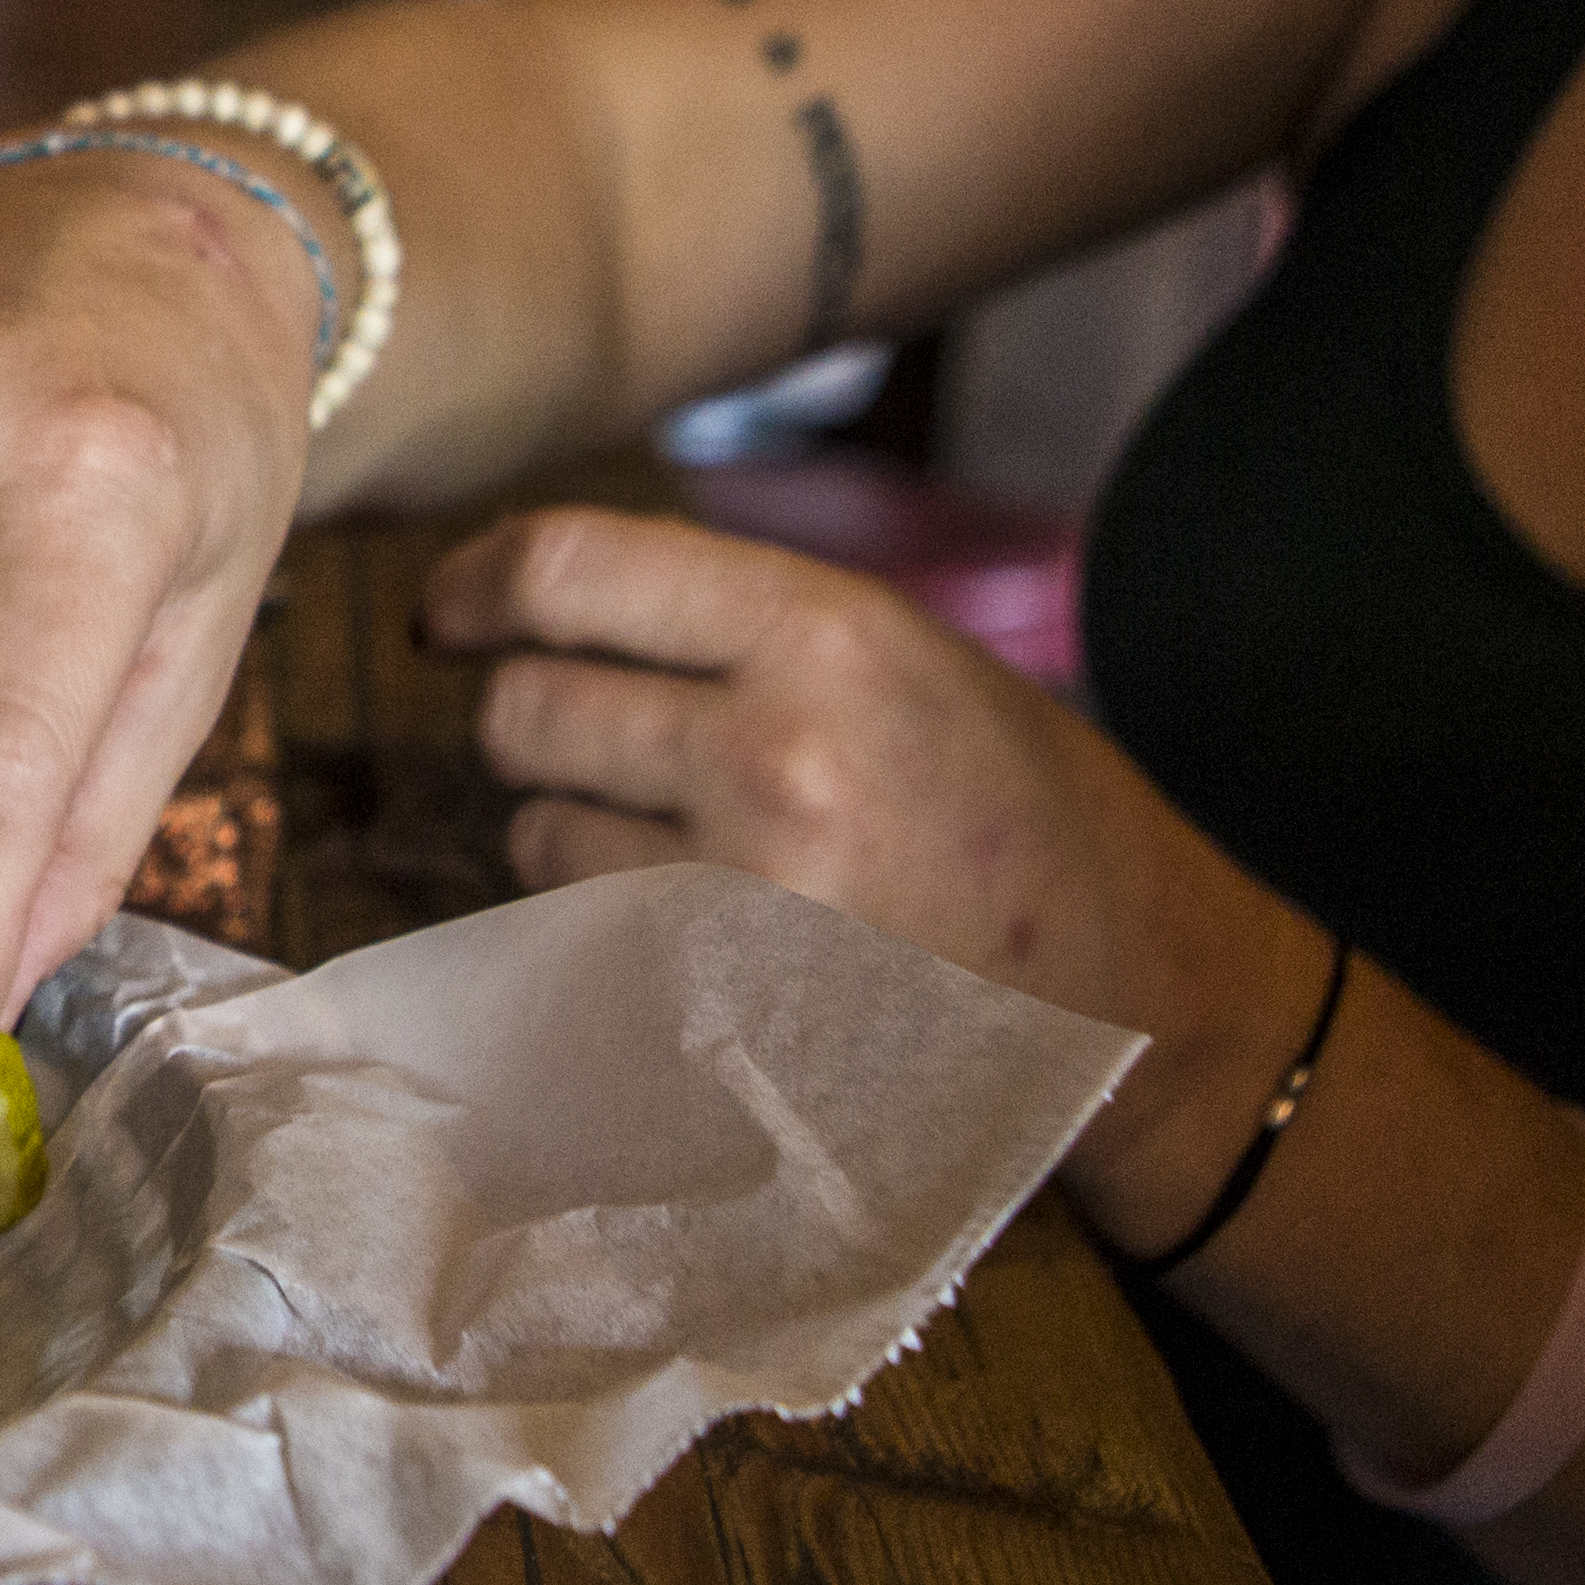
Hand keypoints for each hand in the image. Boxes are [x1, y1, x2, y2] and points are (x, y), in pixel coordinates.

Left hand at [422, 505, 1324, 1241]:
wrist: (1137, 995)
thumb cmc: (1009, 809)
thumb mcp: (898, 656)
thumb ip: (730, 622)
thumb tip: (530, 594)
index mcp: (826, 635)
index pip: (570, 568)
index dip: (476, 582)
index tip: (446, 611)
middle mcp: (774, 758)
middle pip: (525, 709)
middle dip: (538, 724)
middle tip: (610, 752)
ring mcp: (742, 901)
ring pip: (537, 834)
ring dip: (575, 838)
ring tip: (704, 858)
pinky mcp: (723, 1016)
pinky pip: (577, 949)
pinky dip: (603, 940)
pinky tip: (703, 940)